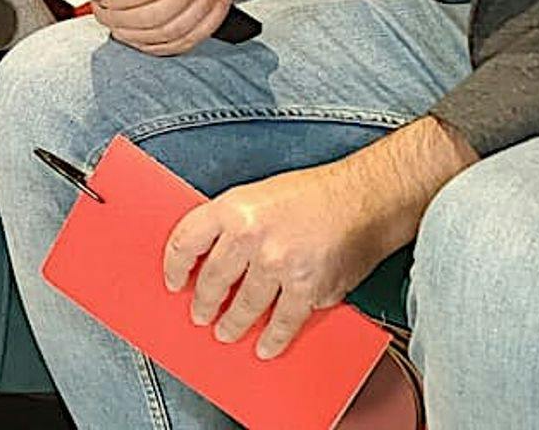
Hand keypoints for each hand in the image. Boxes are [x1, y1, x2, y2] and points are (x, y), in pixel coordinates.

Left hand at [164, 158, 410, 359]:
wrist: (365, 198)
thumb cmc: (315, 193)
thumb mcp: (257, 195)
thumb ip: (232, 222)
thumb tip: (210, 253)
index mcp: (232, 209)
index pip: (185, 242)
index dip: (174, 266)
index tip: (173, 281)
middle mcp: (251, 236)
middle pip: (213, 280)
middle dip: (203, 302)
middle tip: (199, 314)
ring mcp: (279, 265)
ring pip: (245, 305)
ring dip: (233, 324)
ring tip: (226, 332)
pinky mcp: (308, 288)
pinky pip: (283, 321)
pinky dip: (273, 338)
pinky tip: (265, 346)